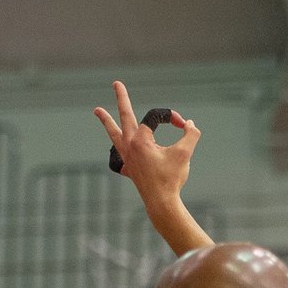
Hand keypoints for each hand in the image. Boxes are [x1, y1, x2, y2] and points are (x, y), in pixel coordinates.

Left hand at [94, 81, 200, 205]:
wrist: (162, 203)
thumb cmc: (172, 179)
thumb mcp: (184, 154)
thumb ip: (190, 135)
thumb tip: (191, 125)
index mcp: (140, 139)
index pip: (155, 118)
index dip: (171, 118)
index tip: (184, 126)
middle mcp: (129, 145)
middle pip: (124, 117)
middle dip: (121, 99)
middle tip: (116, 84)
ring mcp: (127, 158)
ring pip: (114, 135)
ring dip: (106, 122)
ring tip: (96, 110)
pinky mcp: (129, 170)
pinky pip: (119, 157)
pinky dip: (118, 152)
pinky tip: (118, 151)